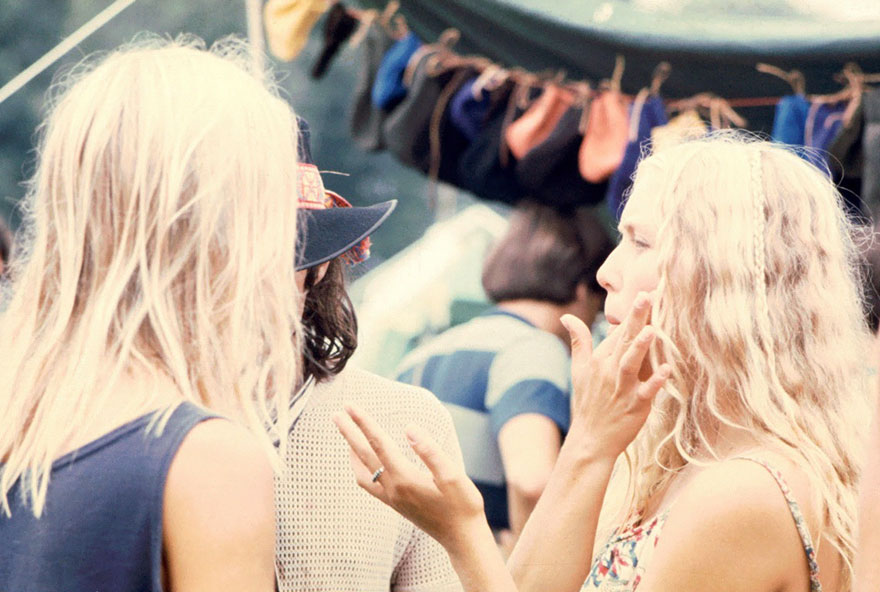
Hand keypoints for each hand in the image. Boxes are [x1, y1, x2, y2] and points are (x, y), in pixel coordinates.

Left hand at [333, 404, 486, 551]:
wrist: (462, 539)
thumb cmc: (463, 506)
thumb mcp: (453, 476)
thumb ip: (430, 451)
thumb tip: (409, 428)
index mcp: (405, 478)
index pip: (379, 443)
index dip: (363, 423)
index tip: (350, 406)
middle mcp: (393, 489)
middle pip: (364, 455)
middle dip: (349, 433)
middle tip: (336, 414)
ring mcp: (392, 498)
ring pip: (362, 472)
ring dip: (352, 451)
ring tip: (347, 434)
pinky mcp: (395, 505)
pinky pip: (369, 484)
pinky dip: (360, 468)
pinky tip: (364, 462)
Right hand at [562, 292, 670, 459]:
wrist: (590, 439)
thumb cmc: (588, 402)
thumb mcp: (579, 369)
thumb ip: (579, 341)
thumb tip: (566, 317)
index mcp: (599, 360)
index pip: (617, 332)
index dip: (631, 313)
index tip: (644, 293)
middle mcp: (610, 371)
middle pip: (624, 340)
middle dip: (636, 318)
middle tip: (646, 296)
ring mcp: (622, 388)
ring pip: (631, 363)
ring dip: (641, 347)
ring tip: (651, 330)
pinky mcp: (635, 405)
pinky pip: (647, 391)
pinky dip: (656, 381)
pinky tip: (667, 370)